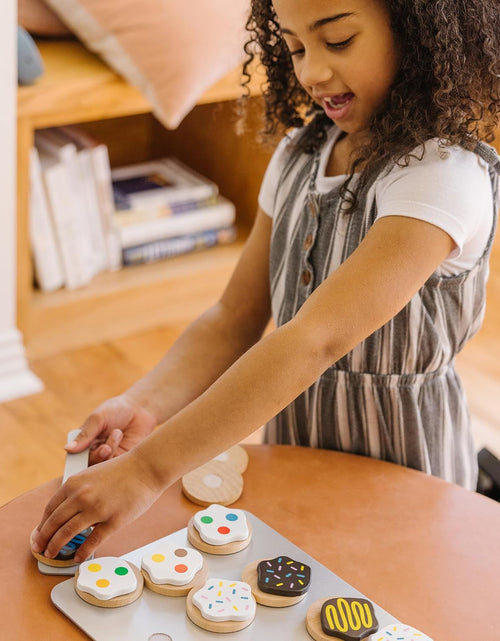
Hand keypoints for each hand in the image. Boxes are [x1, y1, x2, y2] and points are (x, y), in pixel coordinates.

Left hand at [31, 450, 164, 562]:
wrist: (146, 467)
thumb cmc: (123, 470)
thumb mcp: (92, 474)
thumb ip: (78, 492)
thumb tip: (68, 514)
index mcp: (74, 483)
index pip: (50, 509)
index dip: (42, 525)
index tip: (39, 534)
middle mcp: (81, 496)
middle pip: (54, 523)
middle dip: (44, 539)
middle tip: (40, 549)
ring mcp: (97, 509)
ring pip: (67, 533)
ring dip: (56, 546)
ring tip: (53, 554)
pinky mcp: (113, 520)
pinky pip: (92, 541)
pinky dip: (82, 552)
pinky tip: (78, 557)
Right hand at [65, 395, 157, 464]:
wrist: (140, 409)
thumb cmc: (116, 410)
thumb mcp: (98, 419)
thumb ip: (85, 435)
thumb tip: (67, 449)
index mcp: (84, 444)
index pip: (74, 460)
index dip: (77, 462)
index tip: (86, 454)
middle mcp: (94, 453)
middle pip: (89, 467)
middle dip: (97, 457)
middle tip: (105, 448)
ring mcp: (109, 458)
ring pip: (103, 468)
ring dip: (109, 452)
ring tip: (117, 433)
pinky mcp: (123, 461)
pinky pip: (117, 467)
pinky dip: (119, 455)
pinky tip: (121, 437)